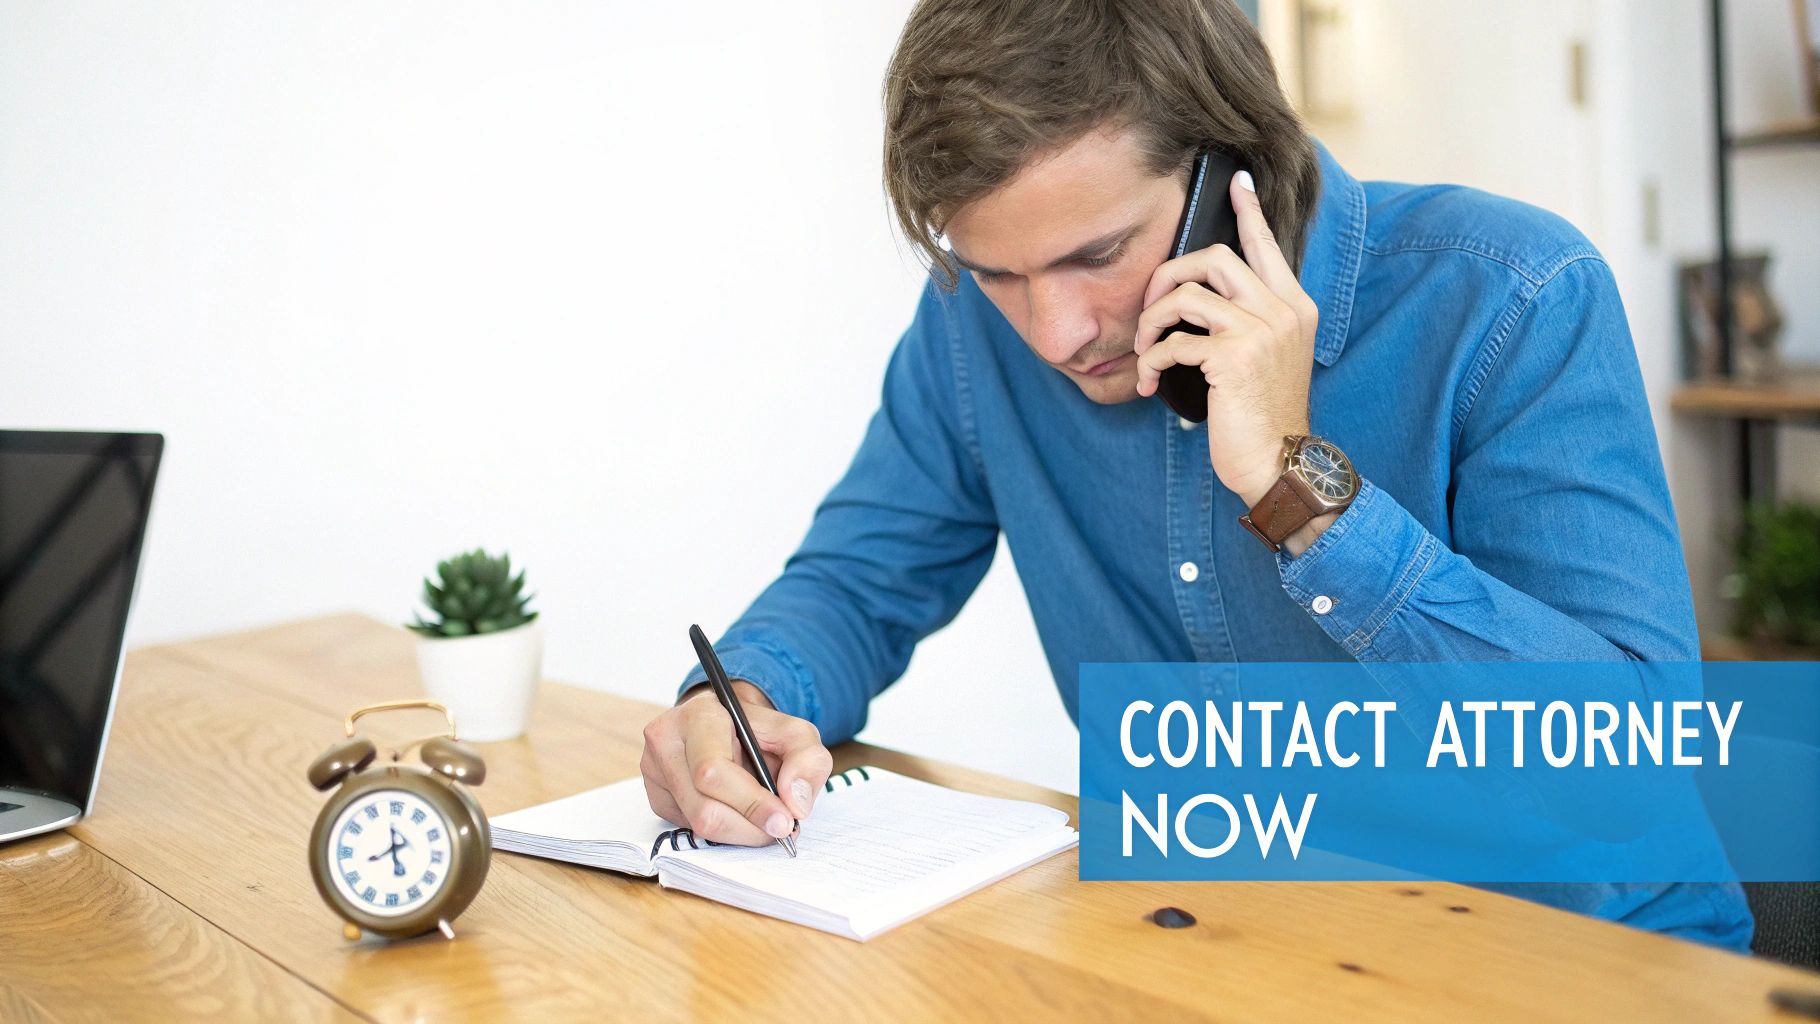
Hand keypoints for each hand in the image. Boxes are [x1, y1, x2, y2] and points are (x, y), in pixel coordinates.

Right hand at [639, 679, 833, 845]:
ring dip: (740, 833)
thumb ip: (807, 760)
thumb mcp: (795, 733)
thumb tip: (795, 804)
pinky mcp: (656, 797)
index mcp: (697, 716)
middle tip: (780, 829)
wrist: (728, 725)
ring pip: (697, 825)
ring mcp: (654, 771)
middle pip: (704, 808)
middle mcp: (666, 741)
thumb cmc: (759, 730)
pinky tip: (739, 814)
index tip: (784, 821)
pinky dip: (724, 831)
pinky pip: (690, 829)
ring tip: (764, 820)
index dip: (751, 803)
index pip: (713, 770)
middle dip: (750, 827)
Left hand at [1132, 171, 1320, 509]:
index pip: (1267, 245)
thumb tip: (1201, 297)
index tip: (1235, 183)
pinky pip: (1174, 341)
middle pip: (1213, 257)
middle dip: (1166, 277)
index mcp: (1294, 306)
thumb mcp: (1267, 358)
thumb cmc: (1263, 415)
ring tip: (1144, 353)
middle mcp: (1283, 310)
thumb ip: (1249, 321)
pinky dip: (1152, 361)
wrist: (1279, 463)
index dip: (1248, 212)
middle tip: (1149, 309)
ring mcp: (1261, 331)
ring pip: (1186, 295)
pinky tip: (1150, 383)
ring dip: (1151, 324)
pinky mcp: (1234, 356)